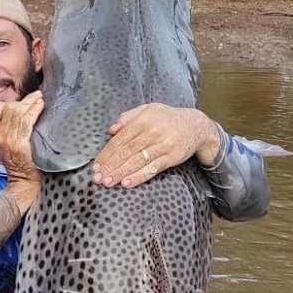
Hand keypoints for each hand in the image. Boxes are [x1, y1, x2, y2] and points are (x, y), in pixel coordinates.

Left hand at [91, 104, 221, 188]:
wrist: (196, 126)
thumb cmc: (168, 119)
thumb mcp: (148, 110)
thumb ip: (128, 117)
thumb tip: (111, 130)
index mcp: (143, 120)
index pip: (120, 139)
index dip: (107, 154)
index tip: (96, 165)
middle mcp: (152, 132)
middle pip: (126, 152)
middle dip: (110, 166)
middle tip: (98, 178)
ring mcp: (162, 145)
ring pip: (137, 161)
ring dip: (121, 173)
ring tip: (108, 182)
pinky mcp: (171, 157)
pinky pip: (152, 169)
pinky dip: (139, 177)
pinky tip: (127, 183)